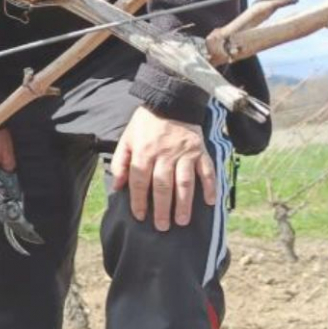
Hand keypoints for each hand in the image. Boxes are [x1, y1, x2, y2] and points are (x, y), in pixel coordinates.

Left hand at [111, 106, 216, 230]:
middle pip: (162, 186)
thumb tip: (117, 186)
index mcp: (144, 152)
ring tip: (182, 221)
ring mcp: (185, 153)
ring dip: (184, 204)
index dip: (138, 200)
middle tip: (162, 227)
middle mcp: (164, 154)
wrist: (171, 101)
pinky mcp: (201, 150)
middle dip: (161, 208)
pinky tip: (210, 202)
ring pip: (184, 182)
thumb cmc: (146, 123)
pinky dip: (210, 186)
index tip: (140, 216)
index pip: (139, 181)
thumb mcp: (127, 138)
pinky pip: (207, 171)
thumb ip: (121, 162)